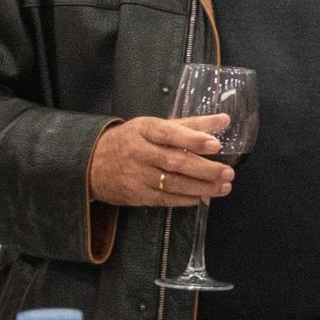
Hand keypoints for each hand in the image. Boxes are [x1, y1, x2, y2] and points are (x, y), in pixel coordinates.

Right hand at [87, 114, 232, 207]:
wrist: (91, 163)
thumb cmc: (132, 140)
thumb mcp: (154, 126)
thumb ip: (190, 125)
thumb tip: (225, 120)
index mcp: (144, 130)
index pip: (170, 133)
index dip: (193, 140)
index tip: (216, 145)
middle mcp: (139, 152)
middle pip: (175, 162)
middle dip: (205, 169)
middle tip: (228, 173)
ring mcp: (136, 175)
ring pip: (172, 183)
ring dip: (201, 187)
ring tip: (223, 188)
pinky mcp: (135, 194)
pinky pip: (163, 199)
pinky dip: (184, 199)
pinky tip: (201, 198)